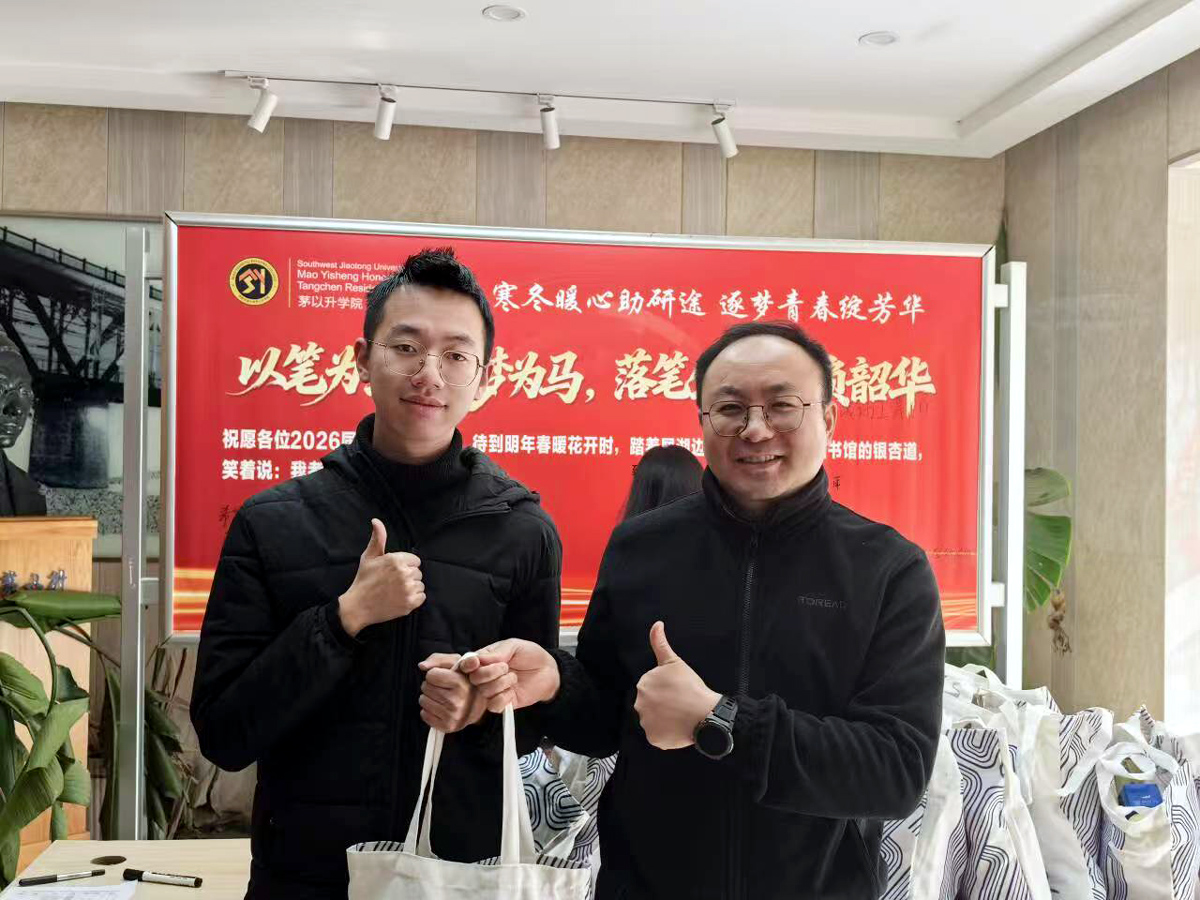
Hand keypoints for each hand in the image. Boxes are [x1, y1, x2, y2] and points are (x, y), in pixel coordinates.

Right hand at [337, 519, 424, 636]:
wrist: (358, 607)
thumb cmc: (364, 580)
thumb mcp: (369, 557)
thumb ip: (378, 538)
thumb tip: (376, 520)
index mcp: (396, 560)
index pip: (415, 561)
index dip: (405, 566)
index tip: (393, 572)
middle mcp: (404, 573)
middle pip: (418, 573)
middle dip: (408, 576)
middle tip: (392, 583)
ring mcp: (408, 589)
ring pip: (420, 585)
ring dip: (411, 588)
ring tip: (395, 591)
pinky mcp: (410, 603)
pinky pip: (421, 597)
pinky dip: (413, 599)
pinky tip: (400, 598)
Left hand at [417, 653, 489, 732]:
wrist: (478, 704)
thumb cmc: (464, 680)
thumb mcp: (456, 663)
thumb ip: (437, 659)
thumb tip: (421, 666)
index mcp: (461, 683)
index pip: (431, 675)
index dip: (435, 674)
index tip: (444, 676)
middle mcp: (457, 701)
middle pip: (425, 688)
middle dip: (431, 685)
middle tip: (443, 687)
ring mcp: (452, 716)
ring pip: (423, 701)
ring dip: (429, 697)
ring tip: (441, 697)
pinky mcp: (447, 727)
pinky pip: (424, 715)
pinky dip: (428, 710)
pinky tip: (439, 707)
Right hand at [461, 639, 559, 712]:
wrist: (548, 671)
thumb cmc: (529, 654)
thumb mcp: (514, 646)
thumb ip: (497, 652)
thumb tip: (478, 659)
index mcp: (483, 659)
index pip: (466, 664)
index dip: (468, 665)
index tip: (476, 662)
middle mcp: (484, 676)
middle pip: (473, 679)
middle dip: (490, 673)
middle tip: (505, 667)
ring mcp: (492, 690)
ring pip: (484, 692)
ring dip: (502, 683)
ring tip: (513, 677)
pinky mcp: (502, 704)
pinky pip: (494, 706)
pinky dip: (504, 697)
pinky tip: (512, 691)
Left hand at [635, 621, 720, 749]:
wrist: (705, 714)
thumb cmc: (691, 687)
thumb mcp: (674, 661)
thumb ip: (660, 643)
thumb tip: (656, 624)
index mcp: (643, 685)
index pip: (651, 689)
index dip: (666, 690)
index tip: (677, 691)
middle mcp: (639, 704)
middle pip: (650, 705)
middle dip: (663, 704)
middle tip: (680, 704)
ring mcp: (646, 723)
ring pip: (654, 721)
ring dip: (664, 719)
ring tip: (681, 715)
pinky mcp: (654, 738)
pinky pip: (658, 736)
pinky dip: (667, 733)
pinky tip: (679, 727)